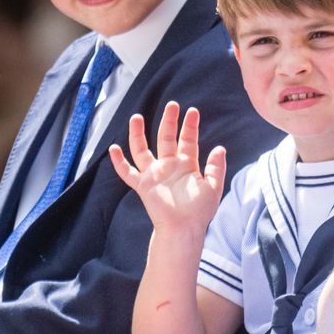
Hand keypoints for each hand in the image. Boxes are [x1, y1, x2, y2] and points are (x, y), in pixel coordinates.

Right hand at [109, 101, 225, 235]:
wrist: (185, 228)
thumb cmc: (200, 211)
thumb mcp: (213, 187)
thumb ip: (216, 167)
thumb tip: (220, 147)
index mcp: (187, 165)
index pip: (187, 140)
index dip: (189, 126)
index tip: (192, 111)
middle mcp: (169, 166)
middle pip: (166, 139)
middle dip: (168, 122)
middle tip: (171, 105)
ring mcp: (154, 174)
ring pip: (142, 150)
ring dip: (138, 134)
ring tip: (136, 117)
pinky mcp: (143, 186)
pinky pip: (127, 172)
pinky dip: (119, 162)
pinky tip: (113, 149)